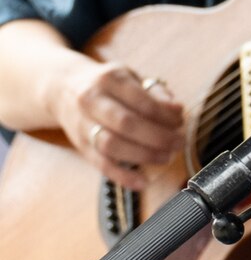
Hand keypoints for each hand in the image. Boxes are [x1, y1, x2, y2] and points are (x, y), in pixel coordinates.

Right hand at [55, 57, 183, 189]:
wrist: (62, 88)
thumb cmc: (106, 85)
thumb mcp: (129, 77)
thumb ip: (154, 92)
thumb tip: (176, 110)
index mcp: (108, 79)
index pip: (141, 101)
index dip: (165, 115)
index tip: (180, 120)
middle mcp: (91, 101)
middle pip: (126, 124)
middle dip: (158, 137)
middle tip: (178, 142)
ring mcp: (83, 125)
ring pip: (112, 146)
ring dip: (144, 156)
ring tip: (166, 156)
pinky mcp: (81, 146)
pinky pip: (101, 165)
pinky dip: (123, 176)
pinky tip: (143, 182)